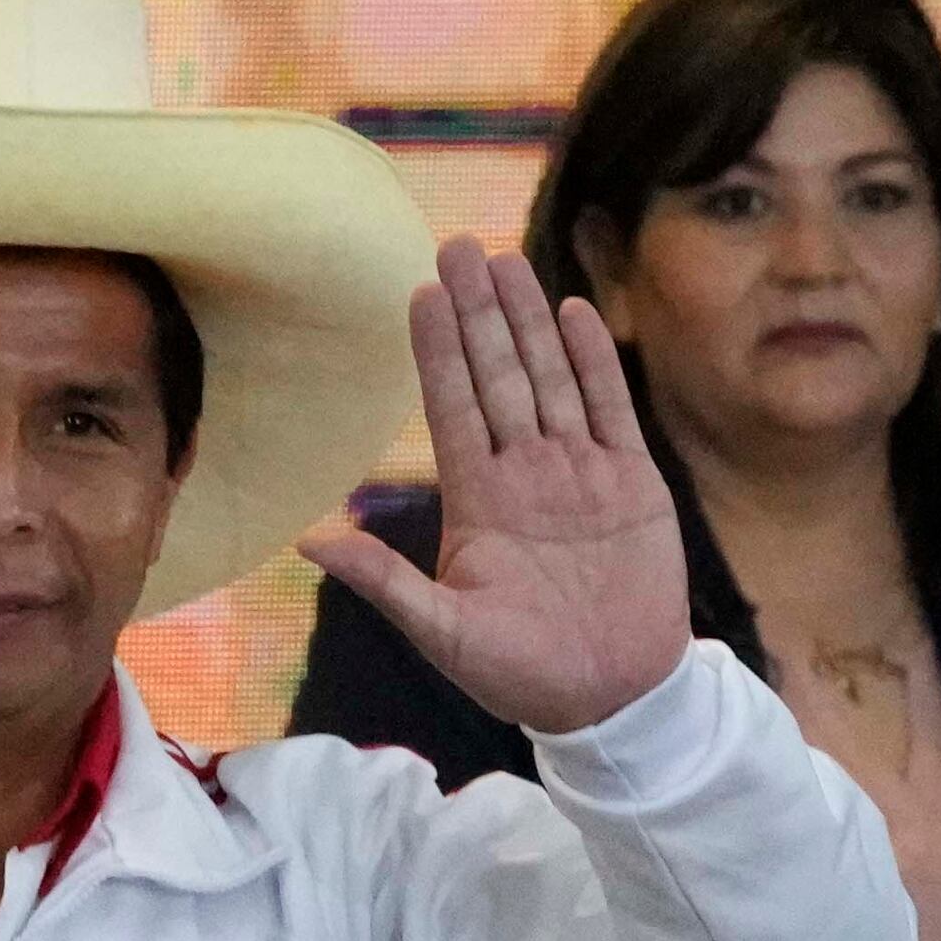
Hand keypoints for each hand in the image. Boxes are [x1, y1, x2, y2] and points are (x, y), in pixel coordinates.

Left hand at [300, 239, 689, 738]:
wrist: (608, 694)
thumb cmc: (517, 673)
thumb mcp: (440, 631)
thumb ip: (383, 582)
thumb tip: (309, 544)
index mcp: (477, 503)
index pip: (450, 409)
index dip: (436, 352)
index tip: (418, 294)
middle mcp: (524, 475)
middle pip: (497, 376)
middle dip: (478, 313)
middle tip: (458, 246)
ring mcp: (578, 473)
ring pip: (548, 377)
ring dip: (527, 320)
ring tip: (506, 262)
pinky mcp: (631, 482)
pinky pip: (609, 408)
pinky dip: (591, 362)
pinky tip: (571, 313)